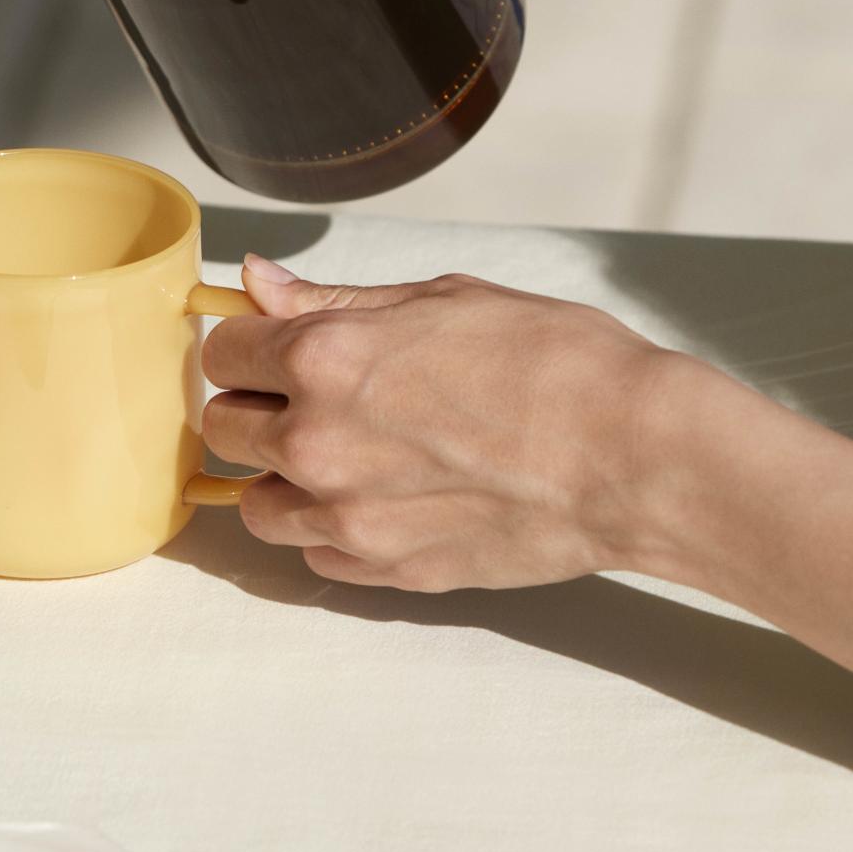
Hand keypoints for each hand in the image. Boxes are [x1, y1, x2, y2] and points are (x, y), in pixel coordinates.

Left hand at [202, 255, 677, 591]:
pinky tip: (380, 498)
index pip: (223, 351)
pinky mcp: (385, 572)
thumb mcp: (441, 298)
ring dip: (281, 477)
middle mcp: (318, 442)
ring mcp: (348, 517)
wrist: (631, 454)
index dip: (248, 342)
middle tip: (310, 396)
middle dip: (255, 406)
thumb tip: (258, 280)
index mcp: (325, 358)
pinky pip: (314, 554)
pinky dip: (330, 529)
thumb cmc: (555, 362)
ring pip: (255, 505)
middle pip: (222, 428)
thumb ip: (334, 299)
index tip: (274, 344)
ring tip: (344, 453)